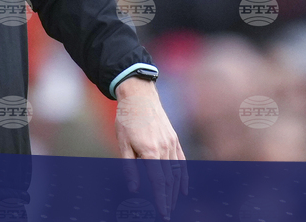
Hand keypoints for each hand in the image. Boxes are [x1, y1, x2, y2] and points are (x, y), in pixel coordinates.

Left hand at [115, 77, 187, 219]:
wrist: (139, 96)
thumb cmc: (127, 119)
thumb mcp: (122, 143)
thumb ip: (129, 167)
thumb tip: (134, 188)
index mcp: (150, 151)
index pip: (159, 182)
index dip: (161, 199)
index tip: (163, 213)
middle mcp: (164, 148)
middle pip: (169, 181)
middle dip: (168, 200)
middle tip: (166, 215)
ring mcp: (171, 143)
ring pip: (176, 173)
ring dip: (175, 191)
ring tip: (171, 205)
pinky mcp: (174, 139)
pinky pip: (181, 161)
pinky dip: (183, 176)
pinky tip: (182, 189)